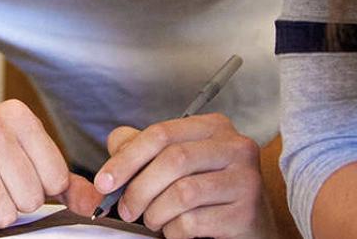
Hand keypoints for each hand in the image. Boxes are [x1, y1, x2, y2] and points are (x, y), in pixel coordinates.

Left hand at [95, 112, 272, 238]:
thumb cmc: (210, 194)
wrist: (251, 227)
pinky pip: (194, 222)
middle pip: (173, 160)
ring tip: (154, 221)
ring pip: (183, 193)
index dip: (127, 158)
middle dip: (139, 189)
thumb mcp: (178, 165)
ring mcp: (246, 180)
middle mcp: (236, 147)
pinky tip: (176, 231)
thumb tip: (116, 144)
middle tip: (126, 210)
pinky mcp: (247, 213)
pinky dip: (174, 231)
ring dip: (156, 213)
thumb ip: (145, 148)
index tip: (104, 182)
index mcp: (214, 128)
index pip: (162, 134)